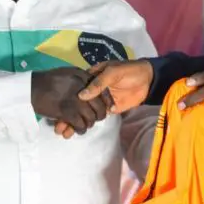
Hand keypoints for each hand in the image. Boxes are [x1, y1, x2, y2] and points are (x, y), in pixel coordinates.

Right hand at [31, 68, 108, 134]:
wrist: (29, 89)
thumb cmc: (47, 81)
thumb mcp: (67, 73)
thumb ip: (81, 79)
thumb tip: (94, 89)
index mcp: (82, 75)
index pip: (103, 89)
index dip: (107, 100)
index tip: (108, 108)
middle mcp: (82, 86)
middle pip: (100, 106)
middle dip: (100, 115)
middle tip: (94, 119)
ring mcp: (75, 100)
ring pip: (91, 117)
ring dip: (89, 123)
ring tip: (84, 124)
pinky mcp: (67, 112)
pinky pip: (81, 124)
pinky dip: (80, 129)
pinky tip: (77, 129)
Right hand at [53, 63, 203, 138]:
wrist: (149, 80)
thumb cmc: (130, 70)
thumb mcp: (113, 72)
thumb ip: (98, 83)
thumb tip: (81, 96)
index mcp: (92, 77)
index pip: (75, 89)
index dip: (65, 99)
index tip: (55, 109)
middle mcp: (94, 89)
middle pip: (77, 103)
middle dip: (66, 114)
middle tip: (57, 127)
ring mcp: (101, 100)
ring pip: (84, 112)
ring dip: (73, 121)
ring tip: (63, 132)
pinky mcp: (110, 109)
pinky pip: (96, 117)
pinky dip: (86, 123)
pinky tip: (76, 131)